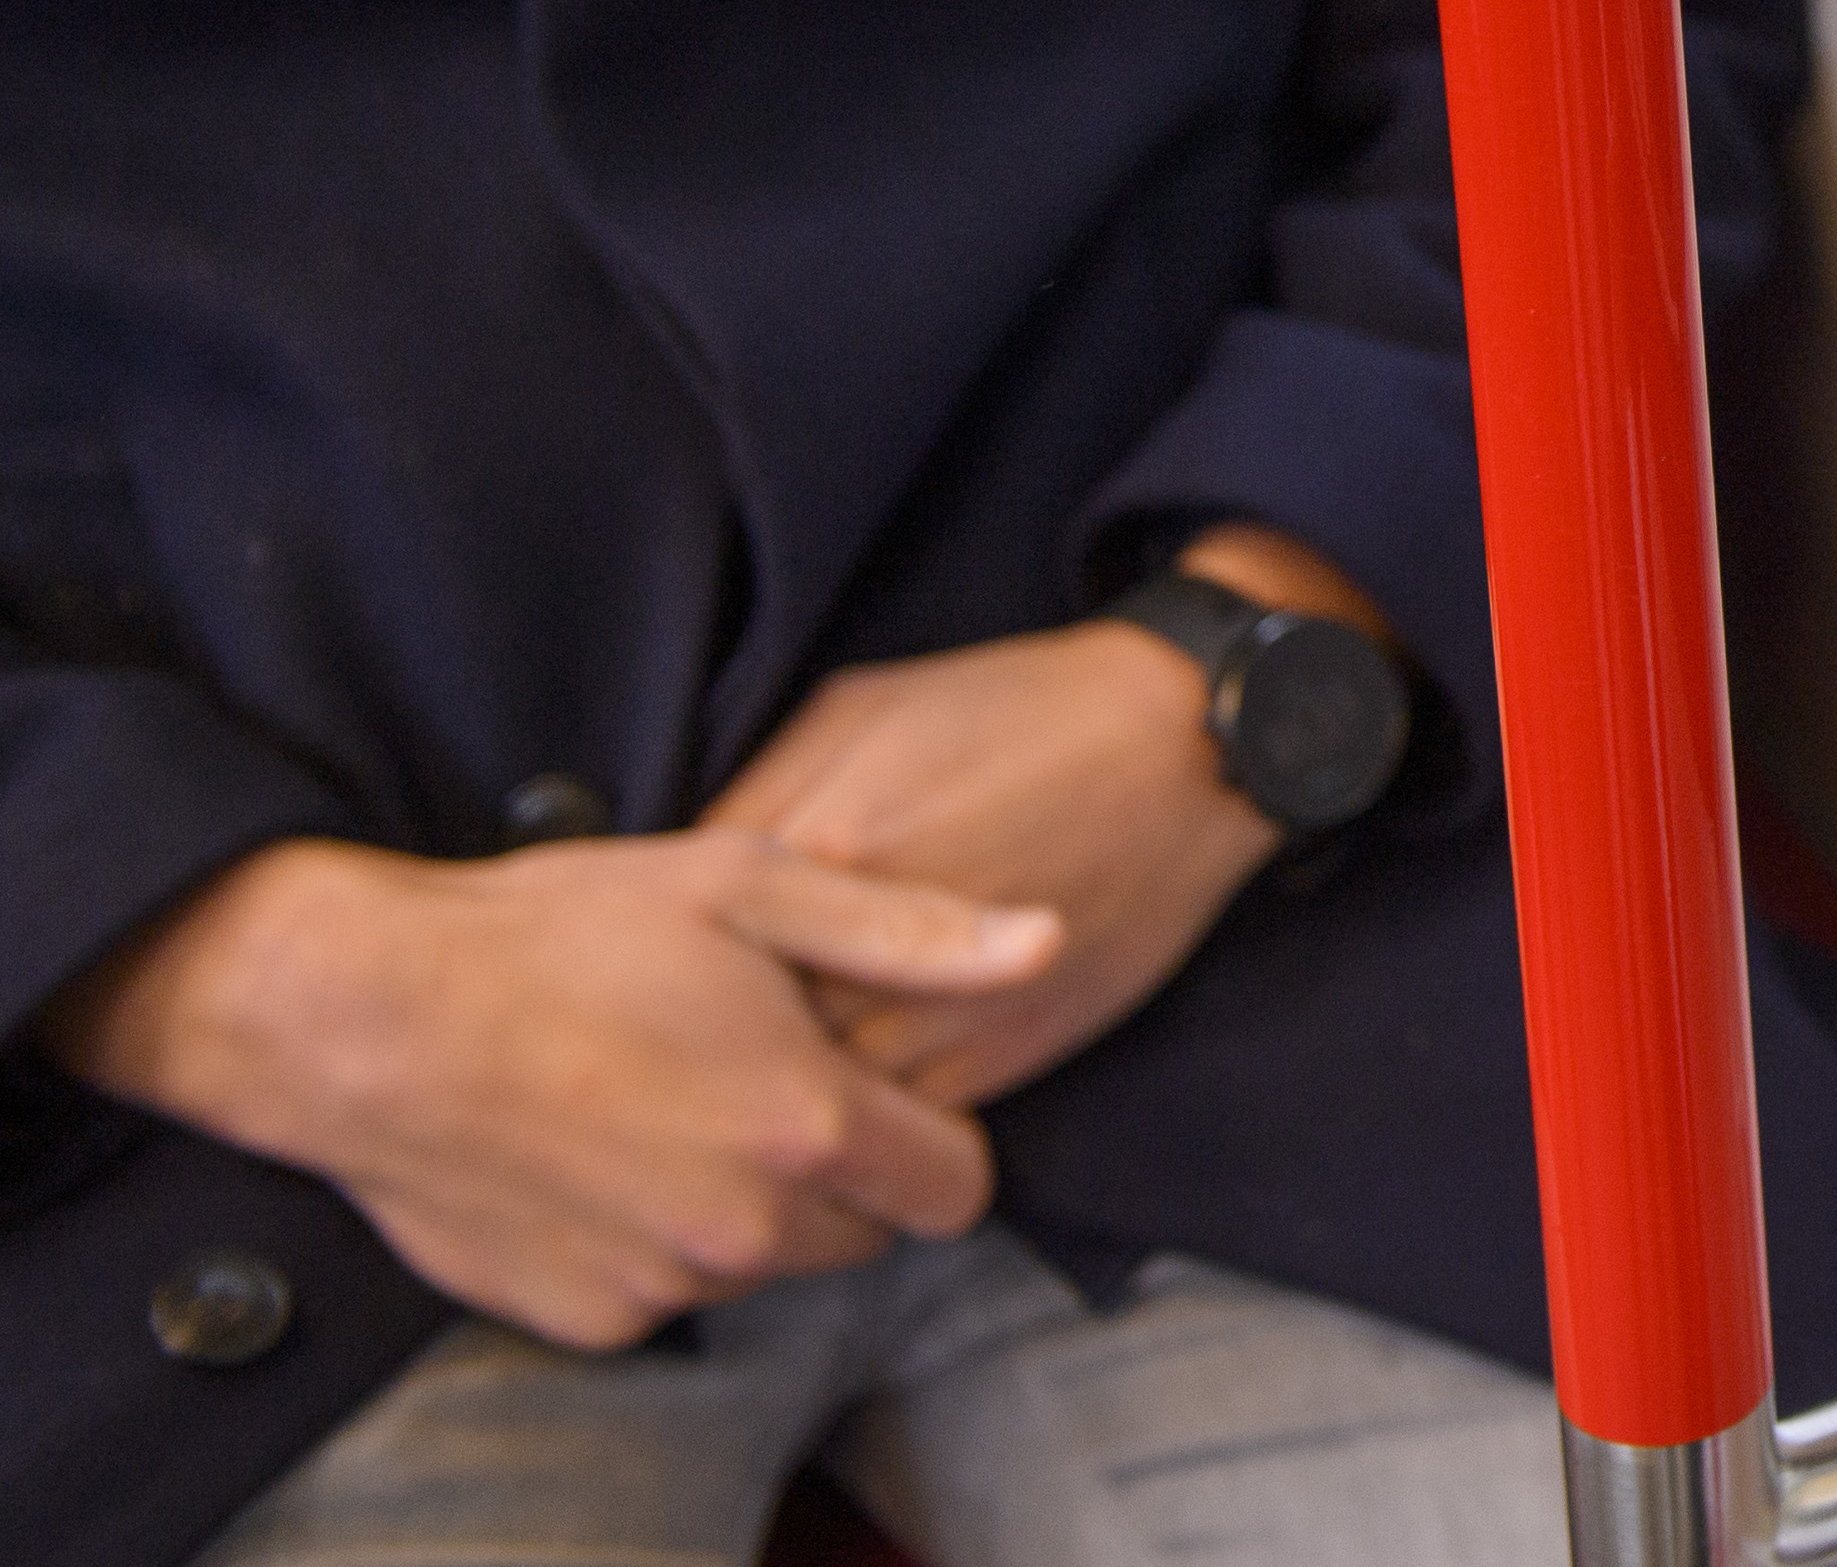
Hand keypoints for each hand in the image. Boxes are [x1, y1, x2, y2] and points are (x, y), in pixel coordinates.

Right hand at [46, 831, 1057, 1350]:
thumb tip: (1049, 942)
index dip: (933, 1135)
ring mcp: (662, 1283)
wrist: (363, 1020)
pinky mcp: (584, 1318)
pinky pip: (668, 1289)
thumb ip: (914, 935)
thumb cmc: (560, 933)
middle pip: (865, 1232)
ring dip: (750, 1203)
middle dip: (841, 1168)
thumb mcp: (750, 887)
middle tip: (762, 1076)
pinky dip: (657, 1238)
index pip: (956, 1188)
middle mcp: (747, 1227)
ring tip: (673, 1101)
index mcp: (808, 1126)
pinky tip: (603, 1151)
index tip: (881, 1083)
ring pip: (768, 1264)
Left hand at [698, 528, 1385, 1109]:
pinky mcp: (1006, 1058)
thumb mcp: (859, 710)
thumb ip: (761, 798)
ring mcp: (945, 1017)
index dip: (665, 962)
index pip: (688, 950)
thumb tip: (678, 874)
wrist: (1183, 748)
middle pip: (740, 1040)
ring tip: (750, 1075)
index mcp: (826, 856)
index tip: (654, 965)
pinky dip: (865, 1115)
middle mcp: (877, 954)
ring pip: (815, 1101)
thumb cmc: (1016, 711)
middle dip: (709, 1039)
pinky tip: (848, 1080)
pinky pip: (898, 1125)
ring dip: (782, 1093)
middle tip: (681, 1035)